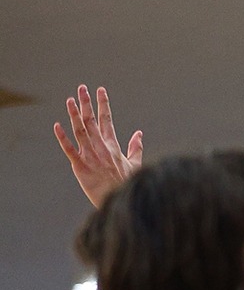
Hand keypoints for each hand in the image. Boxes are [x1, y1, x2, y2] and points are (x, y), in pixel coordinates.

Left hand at [54, 85, 142, 208]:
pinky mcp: (80, 167)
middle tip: (82, 88)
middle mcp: (101, 148)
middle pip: (92, 121)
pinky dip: (63, 138)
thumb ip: (135, 148)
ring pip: (80, 131)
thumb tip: (139, 133)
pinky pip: (70, 150)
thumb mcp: (134, 164)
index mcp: (113, 146)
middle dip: (86, 103)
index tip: (100, 90)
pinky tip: (57, 126)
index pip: (107, 120)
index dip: (103, 104)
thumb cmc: (126, 184)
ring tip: (70, 100)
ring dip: (74, 115)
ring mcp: (90, 156)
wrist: (120, 202)